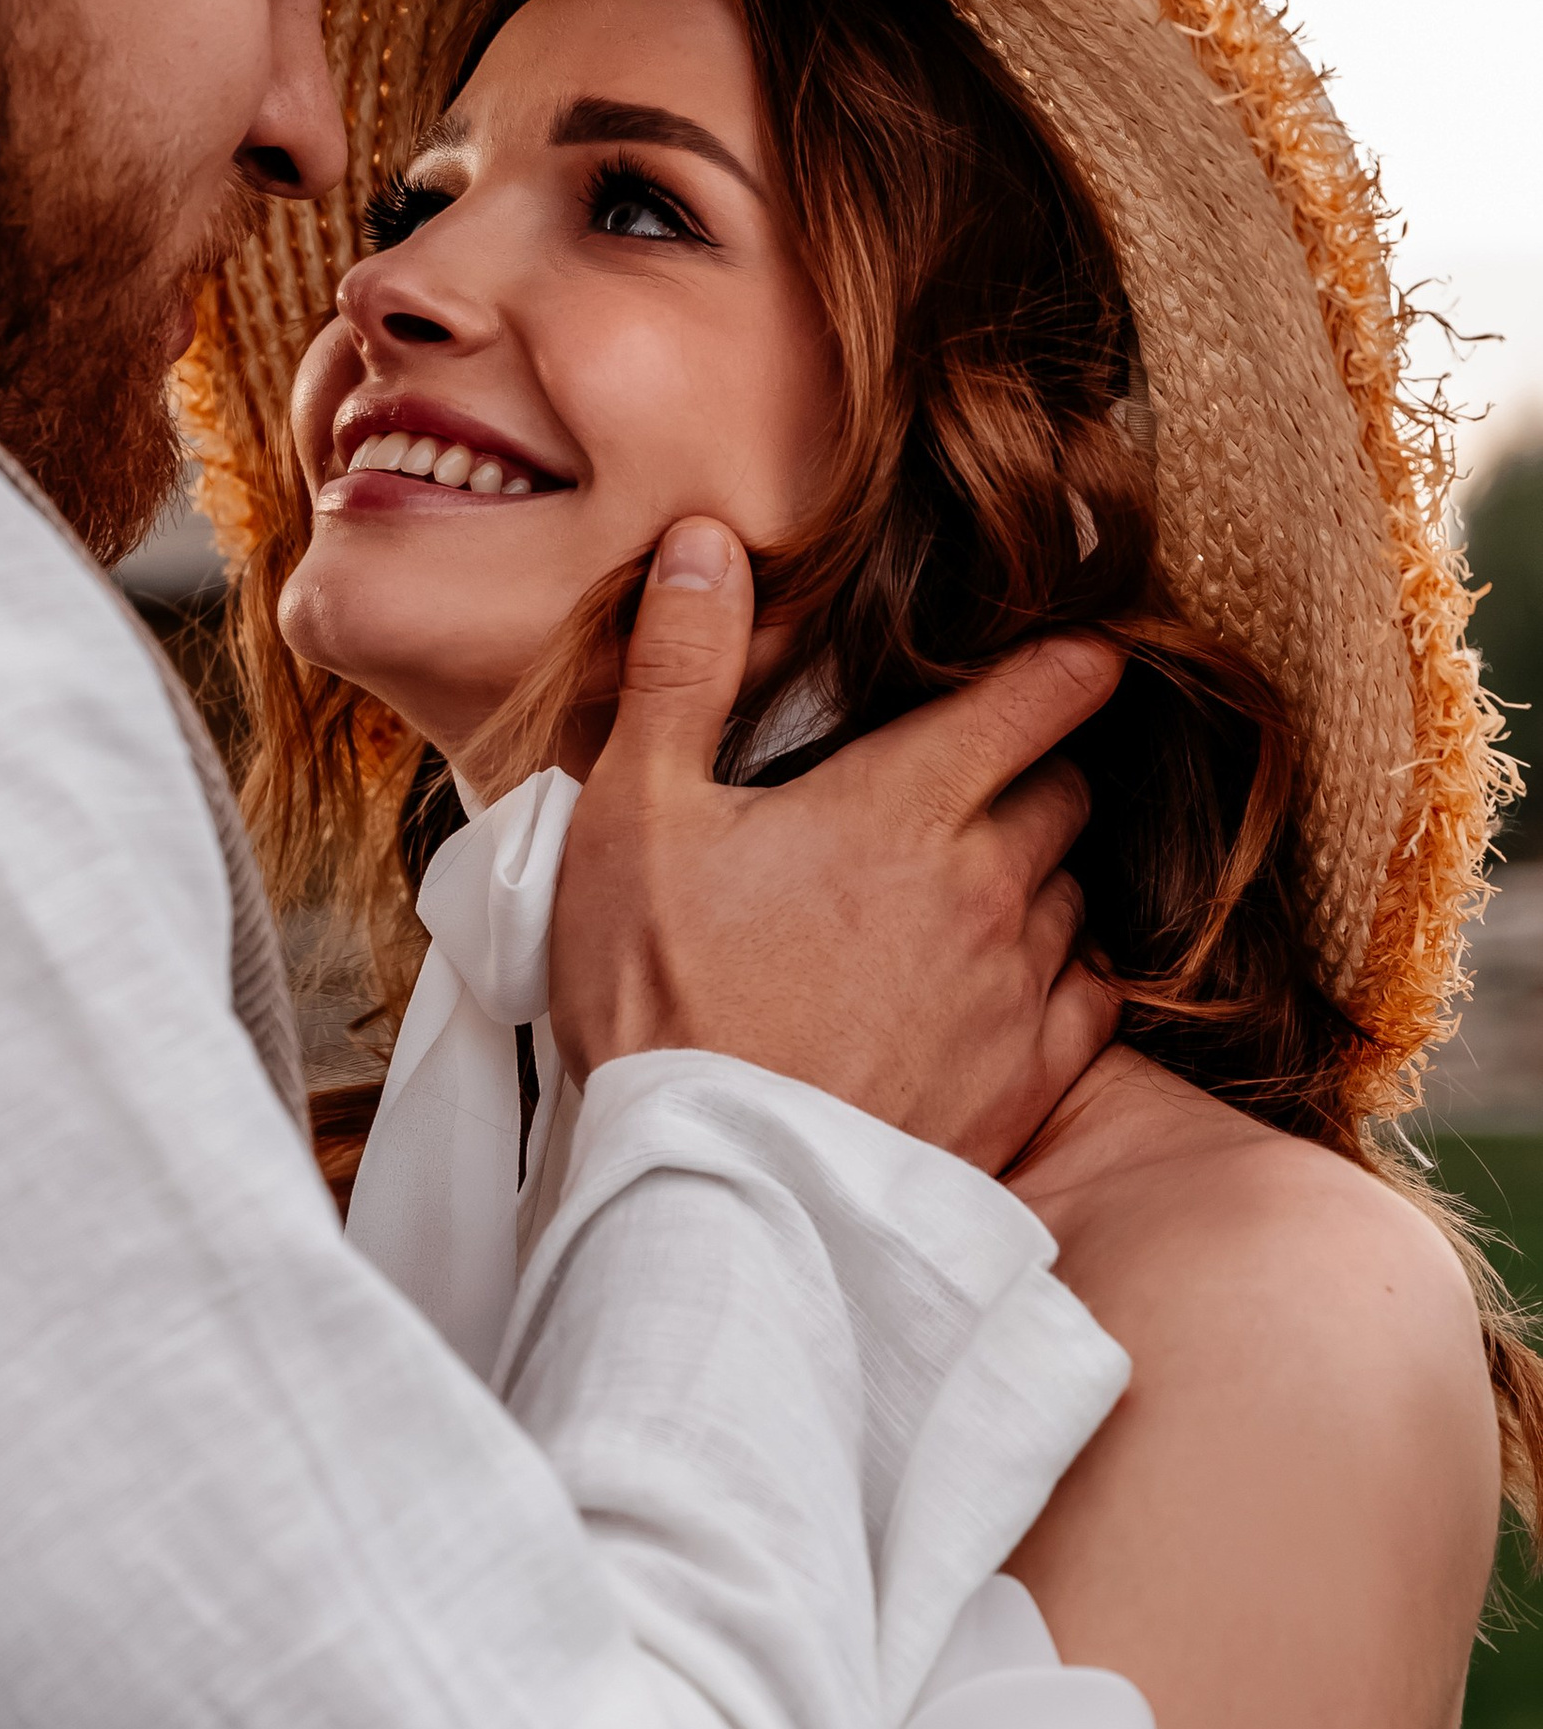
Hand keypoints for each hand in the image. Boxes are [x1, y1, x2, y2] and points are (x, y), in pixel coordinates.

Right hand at [548, 517, 1122, 1175]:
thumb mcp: (636, 812)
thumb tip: (708, 543)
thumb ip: (684, 668)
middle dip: (1034, 771)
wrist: (710, 1185)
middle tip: (979, 777)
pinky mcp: (1027, 1082)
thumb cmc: (660, 996)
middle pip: (1066, 793)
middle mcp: (990, 887)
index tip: (1088, 648)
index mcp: (907, 804)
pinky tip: (1009, 983)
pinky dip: (1064, 977)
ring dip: (1041, 877)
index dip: (1070, 663)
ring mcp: (1018, 990)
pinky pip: (1092, 1000)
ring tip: (972, 888)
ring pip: (1078, 895)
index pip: (1040, 698)